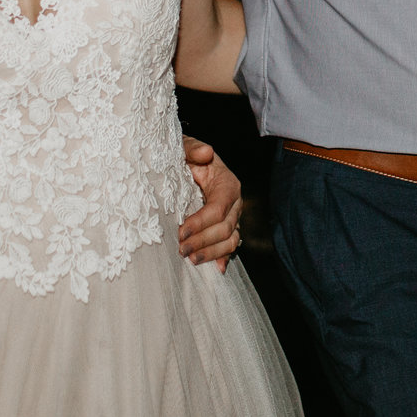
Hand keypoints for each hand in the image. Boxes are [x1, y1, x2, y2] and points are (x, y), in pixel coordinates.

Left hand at [178, 137, 244, 272]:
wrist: (184, 165)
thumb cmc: (183, 156)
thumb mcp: (183, 147)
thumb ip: (193, 148)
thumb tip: (206, 152)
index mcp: (227, 183)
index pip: (219, 207)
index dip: (202, 221)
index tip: (182, 230)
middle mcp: (234, 202)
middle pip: (225, 227)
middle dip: (204, 241)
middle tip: (181, 249)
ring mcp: (232, 217)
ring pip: (230, 240)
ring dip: (212, 253)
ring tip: (192, 260)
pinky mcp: (226, 228)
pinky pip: (229, 245)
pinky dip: (223, 257)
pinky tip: (216, 269)